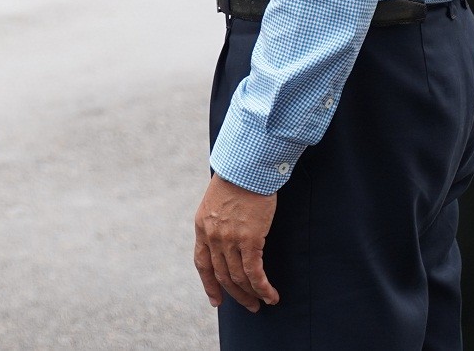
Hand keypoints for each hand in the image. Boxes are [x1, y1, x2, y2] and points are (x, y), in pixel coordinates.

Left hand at [193, 173, 280, 312]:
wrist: (247, 167)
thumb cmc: (237, 180)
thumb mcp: (217, 202)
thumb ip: (219, 220)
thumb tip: (228, 234)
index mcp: (202, 226)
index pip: (202, 263)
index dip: (209, 284)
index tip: (216, 300)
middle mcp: (212, 236)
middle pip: (221, 275)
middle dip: (235, 294)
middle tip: (249, 306)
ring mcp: (229, 239)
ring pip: (238, 278)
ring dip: (252, 294)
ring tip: (263, 302)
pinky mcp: (250, 240)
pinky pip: (254, 273)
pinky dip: (262, 287)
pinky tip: (271, 295)